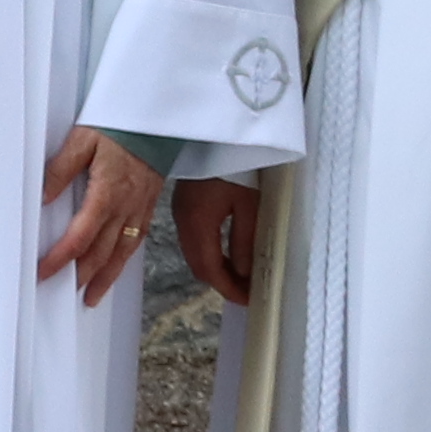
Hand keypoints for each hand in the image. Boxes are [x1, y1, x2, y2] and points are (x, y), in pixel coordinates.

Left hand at [37, 125, 164, 309]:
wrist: (155, 119)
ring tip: (91, 297)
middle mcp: (125, 208)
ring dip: (105, 277)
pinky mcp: (148, 207)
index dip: (60, 259)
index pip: (80, 237)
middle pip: (101, 252)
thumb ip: (60, 170)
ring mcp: (139, 210)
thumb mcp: (82, 140)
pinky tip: (115, 269)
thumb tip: (43, 198)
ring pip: (122, 253)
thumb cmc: (116, 126)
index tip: (44, 272)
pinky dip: (124, 261)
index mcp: (106, 194)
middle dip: (82, 276)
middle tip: (63, 294)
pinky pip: (136, 242)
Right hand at [173, 177, 262, 305]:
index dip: (228, 288)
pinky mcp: (184, 204)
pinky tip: (227, 254)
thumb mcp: (249, 204)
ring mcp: (180, 212)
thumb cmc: (238, 165)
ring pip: (194, 253)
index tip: (248, 300)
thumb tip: (244, 274)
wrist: (218, 131)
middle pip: (198, 264)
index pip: (210, 268)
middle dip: (221, 282)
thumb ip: (245, 241)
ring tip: (240, 277)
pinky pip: (194, 239)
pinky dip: (210, 253)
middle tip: (246, 293)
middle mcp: (183, 221)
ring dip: (215, 268)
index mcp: (198, 223)